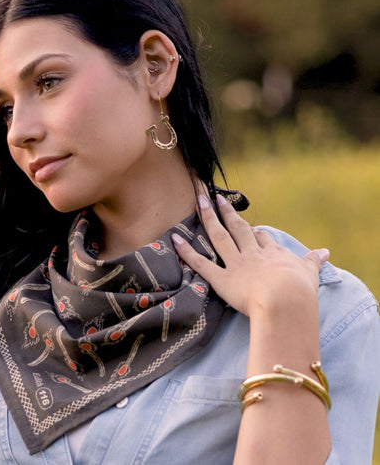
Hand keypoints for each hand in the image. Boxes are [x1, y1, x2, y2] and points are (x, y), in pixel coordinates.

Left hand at [172, 194, 328, 316]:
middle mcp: (253, 255)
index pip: (263, 239)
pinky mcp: (222, 279)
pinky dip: (187, 251)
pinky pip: (201, 263)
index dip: (255, 232)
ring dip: (209, 219)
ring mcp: (236, 265)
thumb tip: (325, 252)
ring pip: (220, 238)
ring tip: (200, 202)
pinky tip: (175, 238)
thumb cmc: (301, 290)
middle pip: (238, 229)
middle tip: (217, 198)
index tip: (249, 226)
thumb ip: (314, 262)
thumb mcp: (311, 273)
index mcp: (274, 254)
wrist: (286, 300)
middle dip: (228, 213)